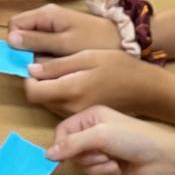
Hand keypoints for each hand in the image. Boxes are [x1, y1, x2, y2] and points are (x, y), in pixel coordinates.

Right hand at [7, 4, 120, 56]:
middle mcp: (47, 16)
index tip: (23, 58)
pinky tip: (57, 63)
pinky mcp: (62, 34)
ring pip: (32, 39)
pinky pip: (44, 43)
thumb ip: (37, 41)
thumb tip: (11, 40)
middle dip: (24, 49)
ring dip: (35, 53)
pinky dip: (45, 54)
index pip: (14, 24)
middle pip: (22, 32)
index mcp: (46, 14)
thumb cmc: (94, 41)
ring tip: (49, 65)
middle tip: (38, 64)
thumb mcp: (65, 44)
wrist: (123, 40)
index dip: (14, 42)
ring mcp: (55, 25)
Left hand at [22, 49, 163, 116]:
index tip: (37, 64)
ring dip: (49, 89)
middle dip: (39, 82)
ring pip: (49, 103)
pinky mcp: (82, 118)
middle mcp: (70, 108)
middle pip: (39, 98)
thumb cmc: (119, 66)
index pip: (33, 91)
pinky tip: (75, 83)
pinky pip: (61, 108)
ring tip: (67, 73)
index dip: (29, 78)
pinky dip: (60, 95)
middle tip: (51, 65)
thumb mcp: (89, 56)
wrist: (145, 89)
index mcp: (71, 91)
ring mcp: (77, 116)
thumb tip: (31, 70)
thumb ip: (58, 65)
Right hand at [45, 106, 174, 174]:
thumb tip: (48, 154)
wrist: (164, 160)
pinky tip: (118, 172)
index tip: (66, 156)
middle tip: (103, 155)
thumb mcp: (101, 135)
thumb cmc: (135, 139)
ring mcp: (103, 150)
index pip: (63, 132)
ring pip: (83, 166)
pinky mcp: (110, 167)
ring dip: (98, 168)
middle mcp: (95, 132)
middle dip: (87, 158)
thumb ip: (72, 143)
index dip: (62, 145)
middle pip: (71, 152)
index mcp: (91, 117)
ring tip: (114, 163)